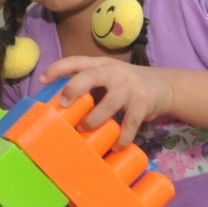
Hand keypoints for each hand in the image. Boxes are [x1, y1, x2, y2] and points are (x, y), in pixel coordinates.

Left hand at [42, 56, 174, 147]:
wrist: (164, 86)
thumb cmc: (125, 85)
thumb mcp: (106, 78)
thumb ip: (87, 84)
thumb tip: (58, 103)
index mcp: (100, 65)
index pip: (75, 61)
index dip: (57, 69)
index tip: (42, 80)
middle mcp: (113, 72)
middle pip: (89, 76)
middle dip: (73, 89)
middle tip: (64, 105)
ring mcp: (129, 86)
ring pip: (108, 103)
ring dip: (94, 119)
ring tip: (85, 128)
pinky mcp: (143, 102)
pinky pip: (129, 123)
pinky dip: (122, 138)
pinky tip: (116, 145)